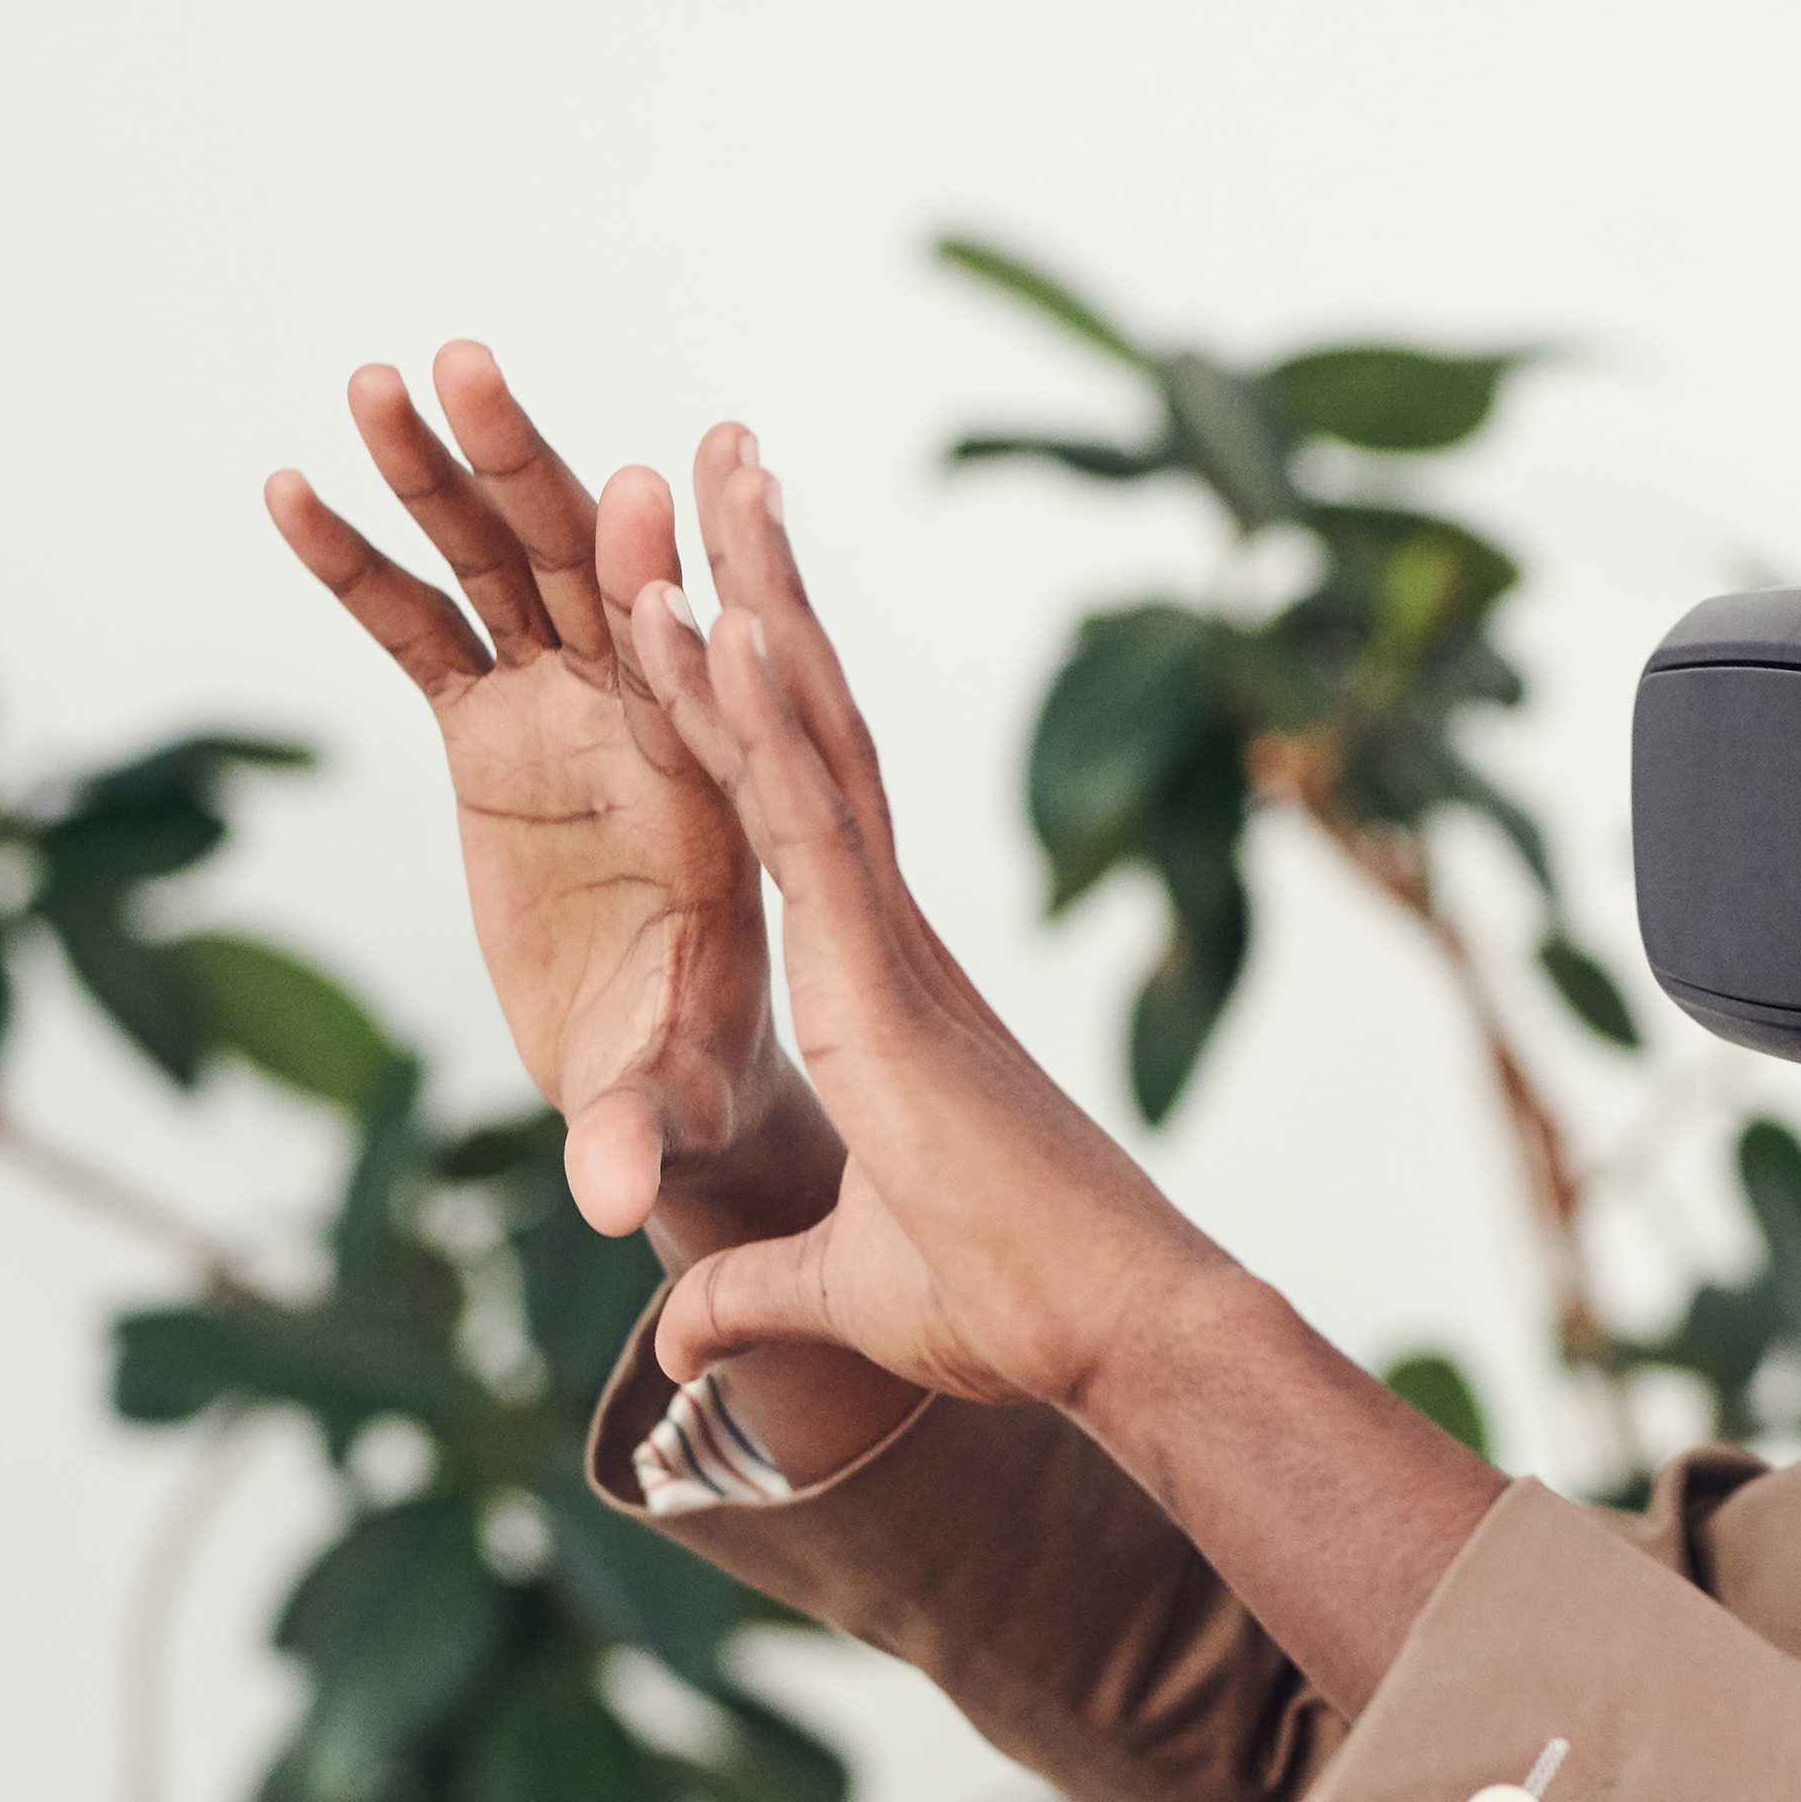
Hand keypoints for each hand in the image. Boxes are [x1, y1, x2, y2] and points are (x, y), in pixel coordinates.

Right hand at [268, 347, 830, 1250]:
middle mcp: (644, 721)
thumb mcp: (669, 1103)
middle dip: (533, 472)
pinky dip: (361, 560)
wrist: (670, 1071)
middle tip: (474, 369)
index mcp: (717, 786)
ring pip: (503, 566)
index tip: (645, 498)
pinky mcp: (491, 729)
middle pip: (591, 573)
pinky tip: (291, 484)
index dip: (668, 592)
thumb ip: (638, 1130)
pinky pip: (419, 627)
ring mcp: (564, 711)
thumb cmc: (695, 1081)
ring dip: (443, 470)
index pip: (698, 673)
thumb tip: (611, 1204)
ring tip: (377, 376)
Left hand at [612, 427, 1237, 1413]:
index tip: (717, 592)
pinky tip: (713, 622)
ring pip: (808, 739)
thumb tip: (684, 1336)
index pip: (802, 808)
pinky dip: (757, 722)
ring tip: (702, 480)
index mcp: (881, 985)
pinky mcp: (886, 983)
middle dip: (762, 588)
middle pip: (813, 725)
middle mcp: (888, 937)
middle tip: (722, 465)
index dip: (758, 698)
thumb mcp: (842, 1294)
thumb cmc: (1016, 1311)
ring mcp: (889, 946)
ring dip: (752, 602)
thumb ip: (754, 1293)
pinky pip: (806, 827)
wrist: (1115, 1331)